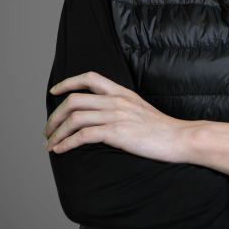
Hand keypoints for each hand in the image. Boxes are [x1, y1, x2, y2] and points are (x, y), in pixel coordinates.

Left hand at [43, 71, 191, 160]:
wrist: (180, 138)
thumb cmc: (162, 129)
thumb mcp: (140, 109)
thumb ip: (121, 106)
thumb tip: (103, 114)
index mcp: (121, 92)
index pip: (89, 78)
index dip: (68, 83)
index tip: (55, 92)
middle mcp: (116, 100)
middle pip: (74, 100)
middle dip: (55, 115)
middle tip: (47, 130)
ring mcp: (116, 115)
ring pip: (74, 118)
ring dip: (56, 132)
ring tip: (50, 144)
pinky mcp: (117, 133)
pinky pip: (83, 136)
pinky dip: (67, 143)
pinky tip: (61, 151)